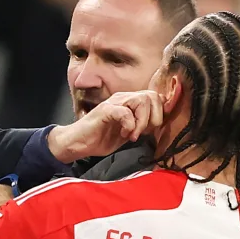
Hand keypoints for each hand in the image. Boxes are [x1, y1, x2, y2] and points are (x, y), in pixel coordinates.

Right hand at [48, 90, 164, 162]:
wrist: (78, 143)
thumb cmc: (101, 138)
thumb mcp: (128, 132)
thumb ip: (142, 125)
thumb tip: (160, 124)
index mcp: (130, 102)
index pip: (156, 97)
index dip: (161, 112)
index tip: (154, 129)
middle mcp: (123, 98)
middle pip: (152, 96)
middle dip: (154, 117)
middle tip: (144, 132)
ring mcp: (114, 103)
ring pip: (141, 100)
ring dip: (142, 121)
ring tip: (133, 134)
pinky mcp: (105, 110)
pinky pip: (125, 112)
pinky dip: (129, 125)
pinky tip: (124, 134)